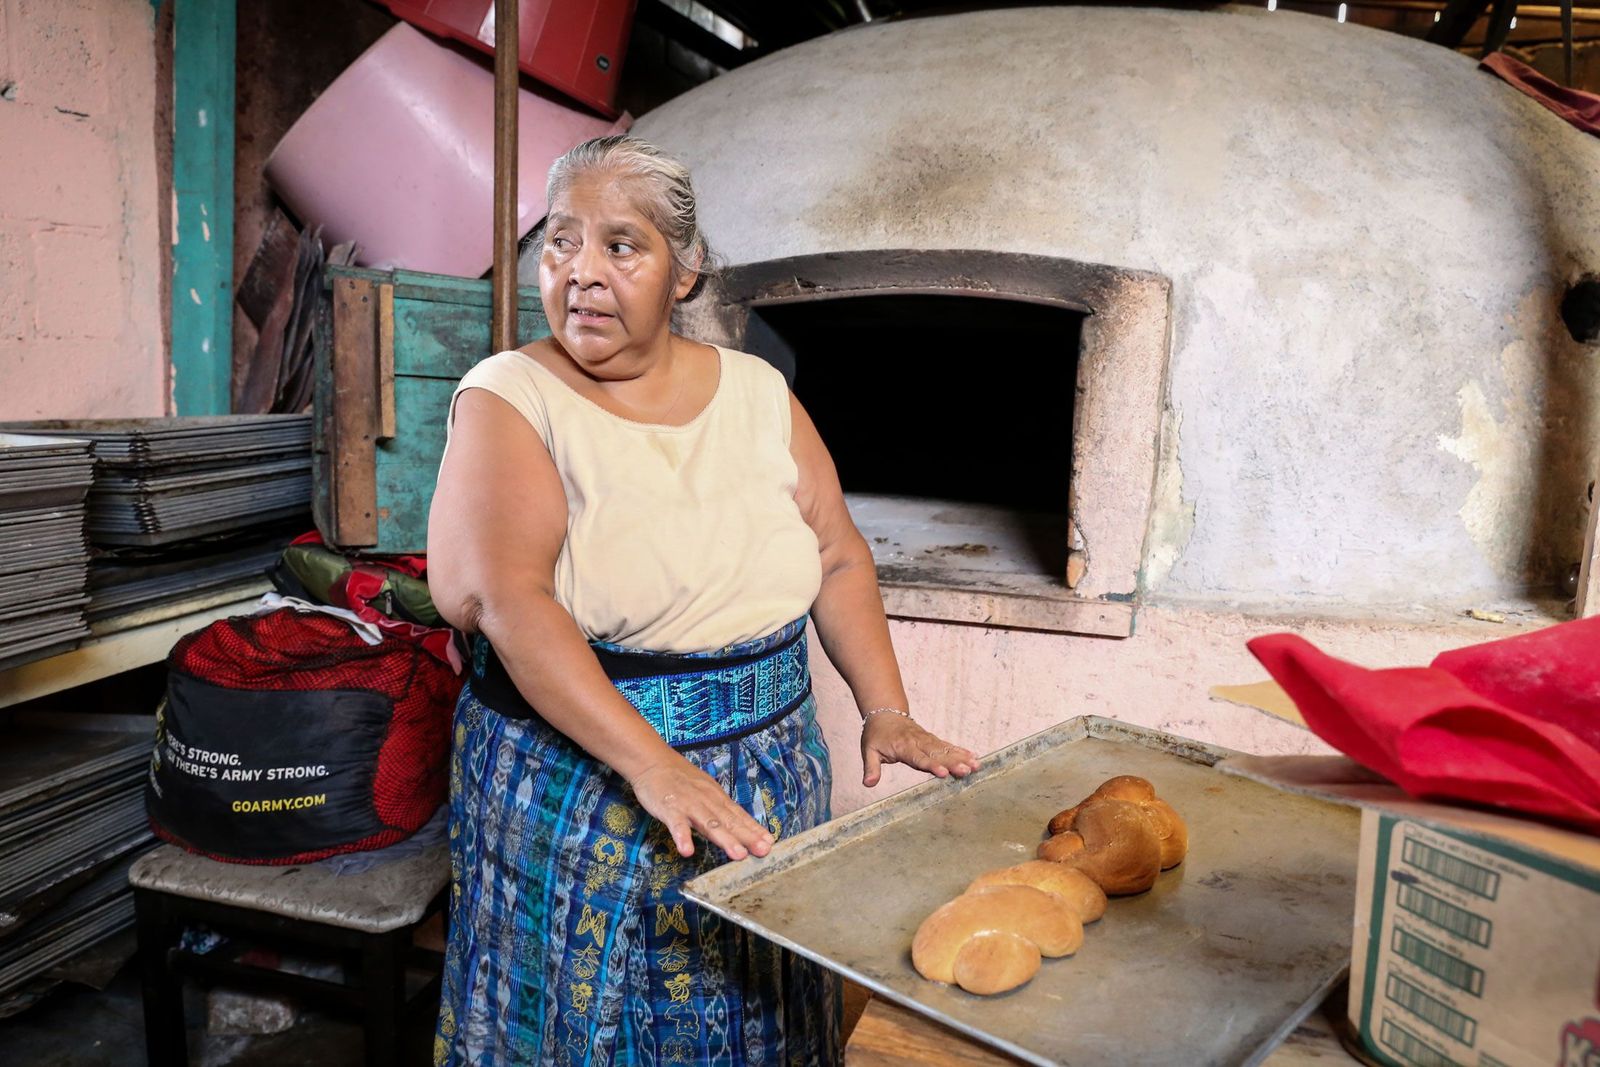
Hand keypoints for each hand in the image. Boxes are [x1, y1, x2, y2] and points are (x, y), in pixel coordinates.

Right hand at [630, 757, 773, 860]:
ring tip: (737, 854)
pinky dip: (682, 837)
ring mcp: (688, 805)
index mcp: (716, 798)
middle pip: (729, 821)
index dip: (754, 829)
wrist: (653, 762)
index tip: (770, 843)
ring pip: (709, 824)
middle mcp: (707, 801)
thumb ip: (721, 810)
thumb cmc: (682, 779)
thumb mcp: (706, 791)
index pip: (739, 815)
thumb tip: (741, 827)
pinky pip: (676, 825)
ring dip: (724, 839)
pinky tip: (687, 851)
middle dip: (747, 836)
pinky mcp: (669, 809)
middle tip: (763, 850)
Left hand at [860, 712, 980, 787]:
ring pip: (946, 749)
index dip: (931, 765)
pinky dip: (961, 750)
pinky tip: (974, 757)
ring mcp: (927, 740)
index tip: (944, 773)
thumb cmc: (877, 734)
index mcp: (903, 747)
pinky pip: (948, 745)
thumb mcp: (869, 750)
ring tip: (976, 765)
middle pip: (937, 754)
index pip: (919, 758)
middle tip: (967, 771)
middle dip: (953, 763)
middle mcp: (918, 742)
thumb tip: (868, 783)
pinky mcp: (932, 739)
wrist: (884, 712)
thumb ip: (871, 767)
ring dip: (961, 757)